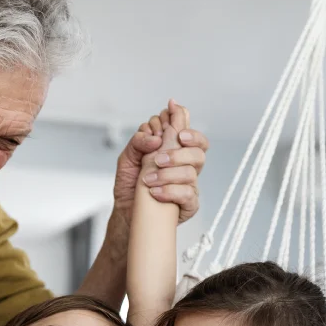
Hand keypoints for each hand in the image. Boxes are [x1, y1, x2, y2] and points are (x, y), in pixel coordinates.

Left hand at [114, 100, 208, 223]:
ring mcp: (189, 185)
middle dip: (179, 151)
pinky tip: (154, 192)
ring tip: (147, 179)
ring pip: (192, 172)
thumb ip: (139, 141)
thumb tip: (157, 137)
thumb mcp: (128, 158)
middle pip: (199, 151)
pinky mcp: (189, 205)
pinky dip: (170, 191)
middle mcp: (186, 166)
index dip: (183, 119)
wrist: (126, 213)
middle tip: (158, 158)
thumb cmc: (131, 185)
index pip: (187, 132)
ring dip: (168, 173)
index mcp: (175, 151)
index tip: (171, 111)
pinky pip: (189, 195)